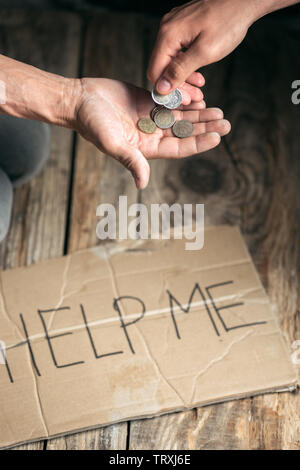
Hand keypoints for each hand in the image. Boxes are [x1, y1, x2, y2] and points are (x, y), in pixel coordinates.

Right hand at [74, 78, 230, 188]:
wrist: (79, 100)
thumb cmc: (92, 124)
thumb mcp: (113, 143)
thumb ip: (131, 160)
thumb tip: (142, 184)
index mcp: (146, 148)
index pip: (179, 147)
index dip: (198, 143)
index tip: (217, 137)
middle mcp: (151, 134)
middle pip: (184, 133)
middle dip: (205, 128)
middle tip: (226, 122)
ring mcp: (150, 117)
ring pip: (181, 117)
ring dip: (200, 115)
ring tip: (219, 111)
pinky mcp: (147, 100)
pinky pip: (171, 100)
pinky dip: (185, 99)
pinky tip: (201, 96)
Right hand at [147, 0, 258, 94]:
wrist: (244, 1)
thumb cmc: (229, 22)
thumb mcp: (205, 52)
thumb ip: (180, 70)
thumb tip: (161, 87)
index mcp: (168, 34)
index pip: (154, 71)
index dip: (167, 90)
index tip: (183, 100)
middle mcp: (167, 29)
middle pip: (162, 67)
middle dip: (177, 84)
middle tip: (194, 96)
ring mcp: (174, 26)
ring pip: (170, 60)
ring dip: (183, 77)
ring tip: (199, 86)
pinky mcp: (183, 27)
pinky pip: (178, 51)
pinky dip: (187, 64)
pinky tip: (198, 72)